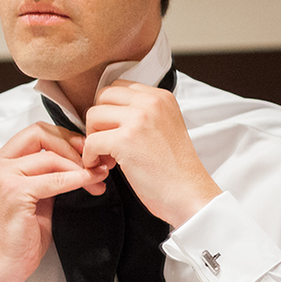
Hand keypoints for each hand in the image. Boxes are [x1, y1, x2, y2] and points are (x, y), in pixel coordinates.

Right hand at [0, 123, 109, 281]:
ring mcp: (3, 178)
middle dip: (73, 145)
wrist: (7, 263)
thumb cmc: (22, 232)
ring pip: (51, 157)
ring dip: (80, 166)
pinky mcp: (14, 193)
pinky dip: (77, 180)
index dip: (64, 136)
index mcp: (0, 161)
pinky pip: (55, 180)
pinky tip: (92, 184)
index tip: (87, 150)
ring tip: (99, 178)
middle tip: (96, 160)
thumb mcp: (37, 193)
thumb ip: (49, 172)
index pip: (35, 132)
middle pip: (41, 135)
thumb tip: (82, 157)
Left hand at [82, 80, 220, 225]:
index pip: (119, 87)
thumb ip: (142, 115)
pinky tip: (103, 167)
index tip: (113, 129)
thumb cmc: (176, 169)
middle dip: (98, 120)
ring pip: (93, 115)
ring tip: (107, 156)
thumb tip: (109, 112)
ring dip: (93, 138)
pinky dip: (90, 157)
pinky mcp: (125, 140)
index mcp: (161, 97)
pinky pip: (91, 141)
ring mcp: (138, 120)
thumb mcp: (165, 127)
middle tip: (105, 142)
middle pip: (103, 96)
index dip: (109, 109)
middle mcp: (151, 102)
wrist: (190, 194)